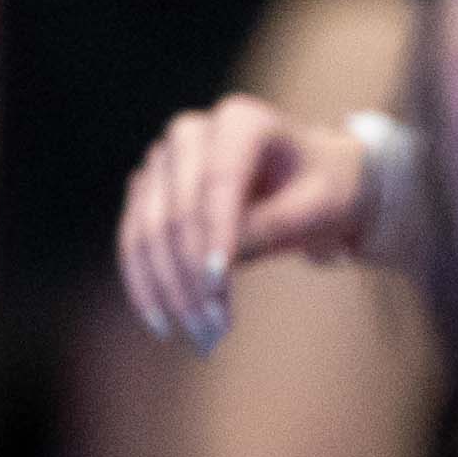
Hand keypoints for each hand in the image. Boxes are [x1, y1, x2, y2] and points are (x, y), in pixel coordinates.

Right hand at [114, 94, 391, 348]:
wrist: (313, 183)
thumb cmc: (323, 190)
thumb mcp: (315, 208)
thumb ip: (269, 228)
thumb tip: (212, 272)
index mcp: (240, 122)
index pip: (216, 182)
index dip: (213, 235)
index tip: (217, 287)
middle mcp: (191, 133)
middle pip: (176, 211)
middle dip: (190, 276)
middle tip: (212, 330)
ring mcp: (164, 161)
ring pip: (146, 230)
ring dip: (166, 288)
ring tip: (197, 335)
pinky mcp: (150, 191)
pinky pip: (134, 240)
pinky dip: (145, 283)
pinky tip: (163, 320)